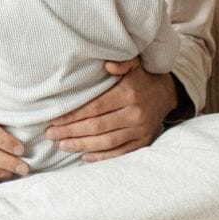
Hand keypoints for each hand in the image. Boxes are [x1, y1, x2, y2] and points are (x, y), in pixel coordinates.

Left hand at [44, 57, 176, 161]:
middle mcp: (134, 114)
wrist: (167, 94)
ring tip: (63, 145)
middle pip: (97, 126)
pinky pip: (120, 152)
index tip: (55, 120)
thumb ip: (121, 62)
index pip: (95, 107)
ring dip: (82, 145)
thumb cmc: (141, 79)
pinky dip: (102, 156)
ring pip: (107, 142)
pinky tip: (85, 157)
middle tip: (52, 135)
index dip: (73, 115)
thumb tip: (107, 64)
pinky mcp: (143, 142)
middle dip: (72, 132)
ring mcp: (140, 130)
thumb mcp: (133, 65)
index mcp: (128, 94)